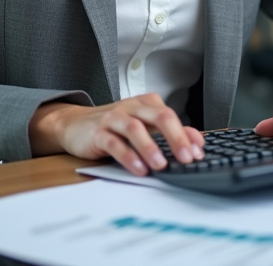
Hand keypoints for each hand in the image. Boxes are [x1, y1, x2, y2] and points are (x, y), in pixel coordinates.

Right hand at [28, 94, 204, 175]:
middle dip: (176, 138)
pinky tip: (138, 168)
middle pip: (159, 116)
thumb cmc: (113, 127)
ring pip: (135, 128)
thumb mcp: (144, 127)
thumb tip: (196, 143)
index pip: (172, 115)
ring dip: (150, 147)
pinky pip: (114, 143)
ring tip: (161, 165)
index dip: (187, 135)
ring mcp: (114, 118)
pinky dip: (128, 156)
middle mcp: (132, 107)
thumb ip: (170, 133)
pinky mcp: (98, 132)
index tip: (198, 153)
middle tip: (186, 158)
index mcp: (147, 104)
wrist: (74, 124)